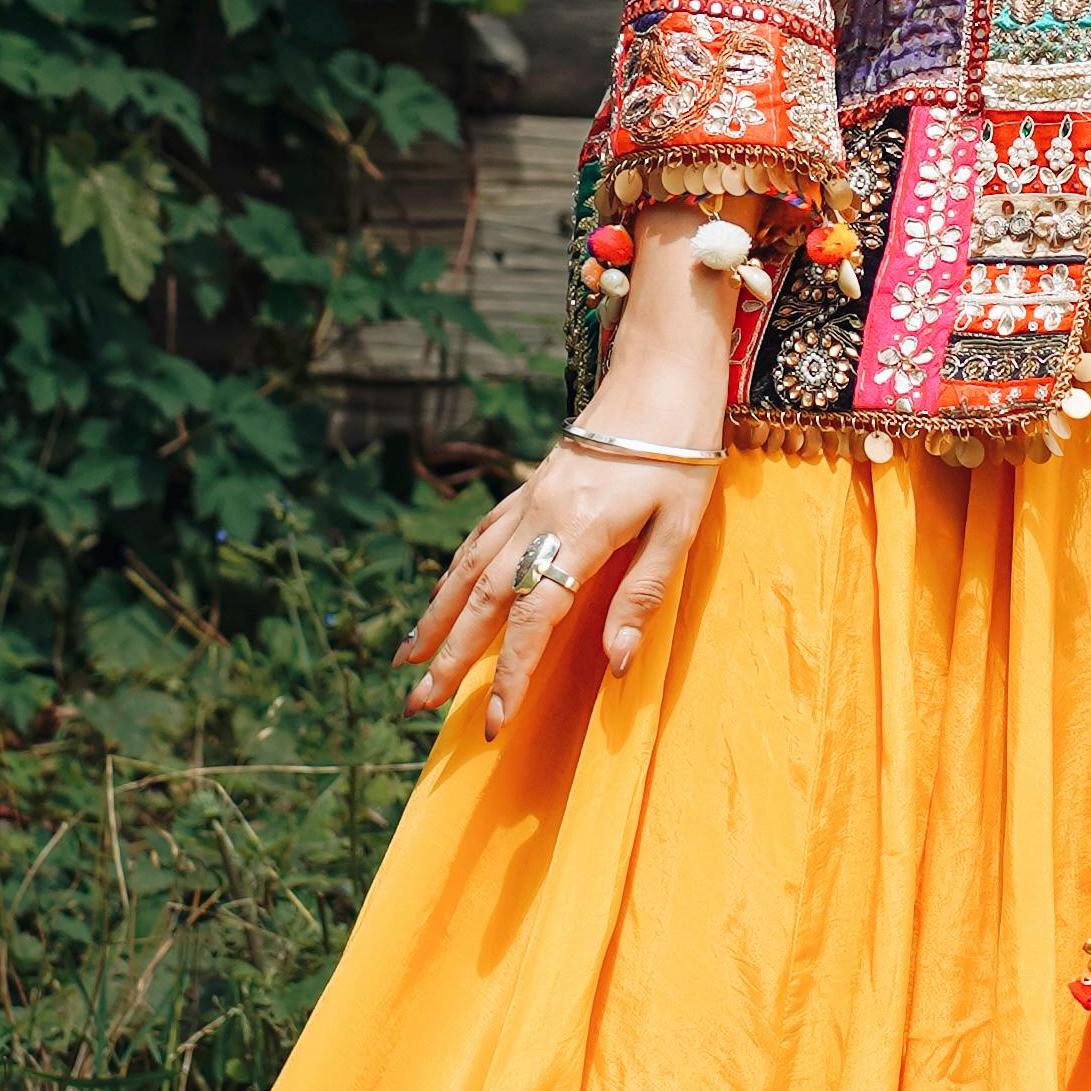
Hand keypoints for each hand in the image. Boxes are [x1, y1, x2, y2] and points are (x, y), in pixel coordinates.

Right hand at [400, 427, 716, 742]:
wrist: (662, 370)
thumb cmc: (682, 450)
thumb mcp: (681, 526)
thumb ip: (643, 595)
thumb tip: (617, 664)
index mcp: (580, 532)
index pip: (533, 619)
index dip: (511, 674)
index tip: (494, 721)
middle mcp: (541, 516)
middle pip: (484, 600)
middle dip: (449, 657)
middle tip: (416, 706)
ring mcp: (530, 499)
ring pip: (469, 567)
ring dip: (436, 617)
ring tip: (408, 660)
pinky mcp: (533, 485)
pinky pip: (481, 536)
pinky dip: (454, 572)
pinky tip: (443, 594)